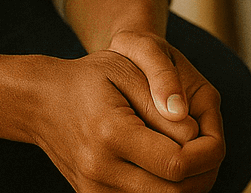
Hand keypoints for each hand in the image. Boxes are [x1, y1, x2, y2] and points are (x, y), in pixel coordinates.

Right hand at [20, 49, 223, 192]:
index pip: (176, 163)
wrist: (42, 102)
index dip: (204, 153)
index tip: (208, 133)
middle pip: (174, 192)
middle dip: (201, 173)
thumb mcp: (126, 70)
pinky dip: (163, 189)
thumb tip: (195, 133)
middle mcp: (101, 170)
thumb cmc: (90, 79)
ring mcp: (94, 191)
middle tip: (207, 147)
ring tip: (188, 153)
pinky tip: (166, 165)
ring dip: (185, 184)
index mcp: (112, 134)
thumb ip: (162, 98)